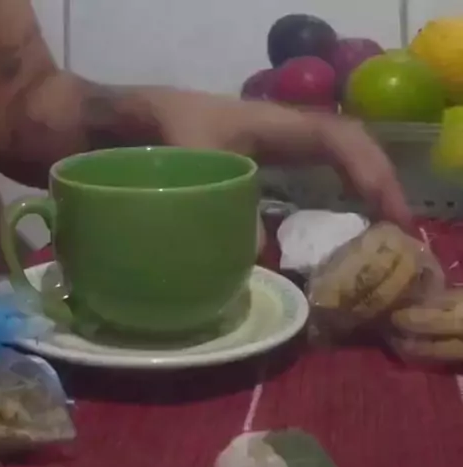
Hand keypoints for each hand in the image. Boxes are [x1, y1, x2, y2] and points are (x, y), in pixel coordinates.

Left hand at [158, 93, 410, 225]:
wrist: (161, 117)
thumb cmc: (179, 133)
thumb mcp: (197, 166)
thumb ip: (222, 203)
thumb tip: (258, 253)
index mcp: (278, 125)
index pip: (336, 138)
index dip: (364, 168)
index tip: (382, 206)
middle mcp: (293, 128)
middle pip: (353, 144)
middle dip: (380, 180)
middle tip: (400, 226)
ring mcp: (290, 140)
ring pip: (345, 152)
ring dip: (371, 182)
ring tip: (389, 224)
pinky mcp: (282, 154)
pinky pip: (328, 163)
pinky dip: (349, 184)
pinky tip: (355, 211)